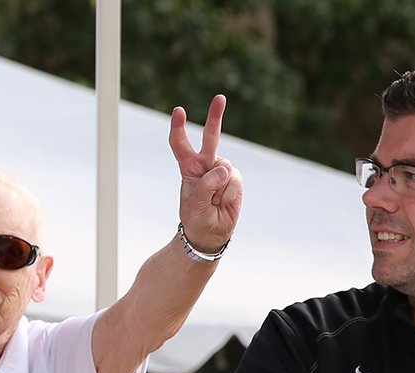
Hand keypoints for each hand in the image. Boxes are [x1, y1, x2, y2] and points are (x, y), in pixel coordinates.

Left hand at [169, 94, 242, 252]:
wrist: (211, 233)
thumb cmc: (196, 218)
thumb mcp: (194, 204)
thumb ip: (206, 185)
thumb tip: (224, 169)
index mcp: (189, 167)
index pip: (180, 145)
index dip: (178, 128)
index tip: (178, 111)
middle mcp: (206, 165)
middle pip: (210, 137)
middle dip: (215, 116)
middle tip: (220, 97)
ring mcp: (222, 170)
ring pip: (224, 168)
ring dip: (219, 189)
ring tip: (213, 202)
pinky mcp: (235, 179)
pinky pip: (234, 180)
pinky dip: (229, 194)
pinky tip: (223, 203)